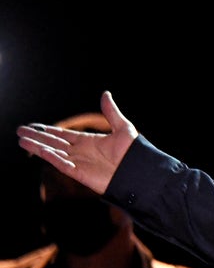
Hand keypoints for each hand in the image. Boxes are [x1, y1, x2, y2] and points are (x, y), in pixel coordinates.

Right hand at [16, 91, 135, 194]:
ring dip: (38, 146)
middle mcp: (82, 152)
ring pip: (53, 153)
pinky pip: (62, 164)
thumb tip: (105, 94)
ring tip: (21, 140)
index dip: (48, 131)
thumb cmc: (134, 153)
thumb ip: (111, 112)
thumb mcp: (123, 128)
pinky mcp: (80, 173)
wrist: (139, 172)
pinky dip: (51, 157)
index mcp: (89, 142)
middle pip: (54, 143)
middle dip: (37, 137)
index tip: (34, 126)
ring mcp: (80, 163)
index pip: (63, 135)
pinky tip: (40, 150)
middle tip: (20, 131)